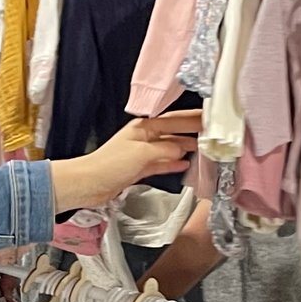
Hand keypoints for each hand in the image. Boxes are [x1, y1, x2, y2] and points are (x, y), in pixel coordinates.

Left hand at [51, 111, 201, 209]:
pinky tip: (185, 164)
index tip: (208, 117)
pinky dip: (173, 163)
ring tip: (203, 148)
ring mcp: (142, 153)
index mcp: (143, 127)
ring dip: (185, 148)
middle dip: (191, 132)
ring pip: (169, 148)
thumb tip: (181, 151)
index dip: (191, 119)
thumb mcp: (142, 153)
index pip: (173, 119)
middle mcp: (144, 137)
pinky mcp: (139, 168)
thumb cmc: (109, 164)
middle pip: (173, 132)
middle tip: (211, 133)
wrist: (89, 183)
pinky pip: (162, 162)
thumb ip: (165, 150)